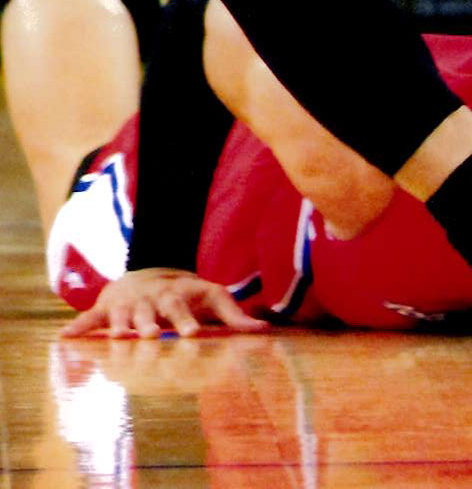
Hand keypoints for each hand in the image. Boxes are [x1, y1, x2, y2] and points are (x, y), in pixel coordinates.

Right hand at [61, 268, 269, 337]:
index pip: (183, 307)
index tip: (192, 334)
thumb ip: (235, 316)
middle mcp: (150, 300)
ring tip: (119, 338)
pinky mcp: (105, 309)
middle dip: (151, 323)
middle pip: (151, 311)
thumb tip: (267, 331)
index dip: (187, 320)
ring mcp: (127, 304)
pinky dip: (78, 326)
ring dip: (120, 325)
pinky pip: (90, 318)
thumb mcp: (213, 297)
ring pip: (122, 314)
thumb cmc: (186, 293)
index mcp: (176, 296)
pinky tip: (65, 337)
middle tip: (152, 336)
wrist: (148, 274)